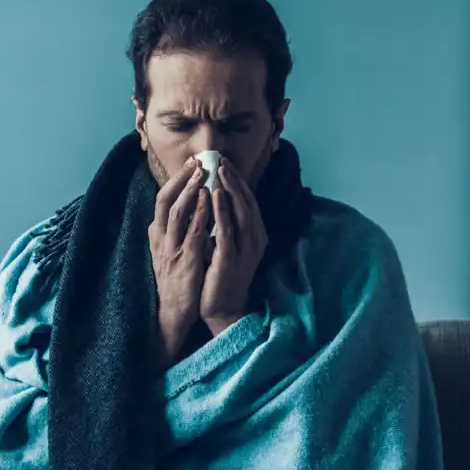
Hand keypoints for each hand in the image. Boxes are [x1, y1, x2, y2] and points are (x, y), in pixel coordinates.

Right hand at [148, 158, 209, 364]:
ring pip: (176, 212)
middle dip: (181, 178)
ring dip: (190, 190)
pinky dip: (199, 213)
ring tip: (203, 172)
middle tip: (197, 161)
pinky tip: (208, 200)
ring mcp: (171, 249)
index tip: (191, 162)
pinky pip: (192, 233)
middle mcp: (160, 238)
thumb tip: (190, 204)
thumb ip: (178, 228)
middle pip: (165, 200)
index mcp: (157, 234)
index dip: (177, 179)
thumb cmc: (177, 278)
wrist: (173, 312)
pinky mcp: (184, 261)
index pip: (163, 199)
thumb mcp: (172, 249)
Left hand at [200, 159, 267, 335]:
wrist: (222, 308)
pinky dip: (222, 212)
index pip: (248, 202)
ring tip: (220, 171)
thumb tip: (215, 198)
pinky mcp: (231, 260)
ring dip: (230, 190)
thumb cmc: (220, 275)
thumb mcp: (226, 245)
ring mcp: (245, 250)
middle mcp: (254, 240)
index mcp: (255, 235)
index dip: (238, 181)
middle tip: (222, 160)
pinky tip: (214, 196)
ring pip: (241, 213)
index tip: (225, 163)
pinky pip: (227, 231)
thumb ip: (225, 224)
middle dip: (234, 180)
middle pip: (247, 203)